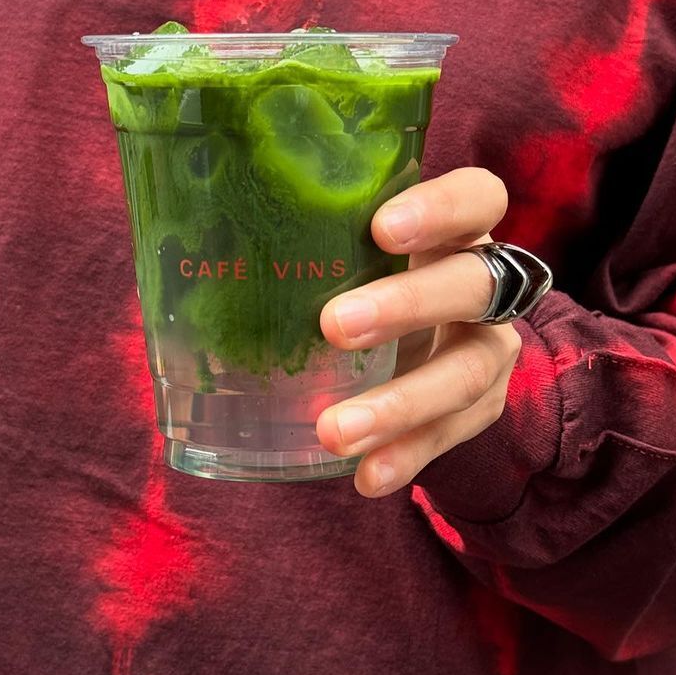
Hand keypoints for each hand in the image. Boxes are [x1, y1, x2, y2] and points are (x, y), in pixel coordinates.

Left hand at [315, 167, 521, 498]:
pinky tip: (365, 476)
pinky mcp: (483, 405)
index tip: (381, 228)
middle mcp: (487, 283)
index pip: (476, 199)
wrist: (421, 335)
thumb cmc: (364, 270)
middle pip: (473, 285)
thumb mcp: (349, 244)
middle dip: (408, 305)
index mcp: (457, 228)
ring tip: (336, 432)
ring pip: (464, 372)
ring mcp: (490, 347)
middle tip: (335, 326)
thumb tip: (186, 243)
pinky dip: (406, 457)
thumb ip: (305, 236)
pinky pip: (449, 435)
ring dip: (398, 405)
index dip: (440, 209)